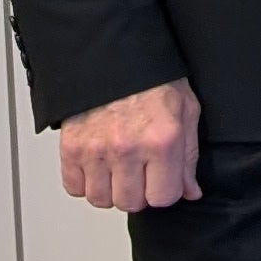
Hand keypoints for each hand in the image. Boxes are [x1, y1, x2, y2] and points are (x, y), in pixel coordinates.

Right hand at [58, 78, 201, 211]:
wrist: (114, 57)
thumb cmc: (153, 81)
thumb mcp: (186, 112)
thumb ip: (188, 157)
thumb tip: (190, 191)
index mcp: (161, 140)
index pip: (163, 197)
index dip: (165, 191)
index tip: (163, 181)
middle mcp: (127, 148)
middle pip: (130, 203)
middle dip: (139, 193)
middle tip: (141, 175)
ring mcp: (96, 150)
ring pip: (101, 200)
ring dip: (111, 190)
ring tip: (119, 170)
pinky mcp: (70, 147)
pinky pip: (74, 187)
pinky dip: (85, 183)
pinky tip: (98, 168)